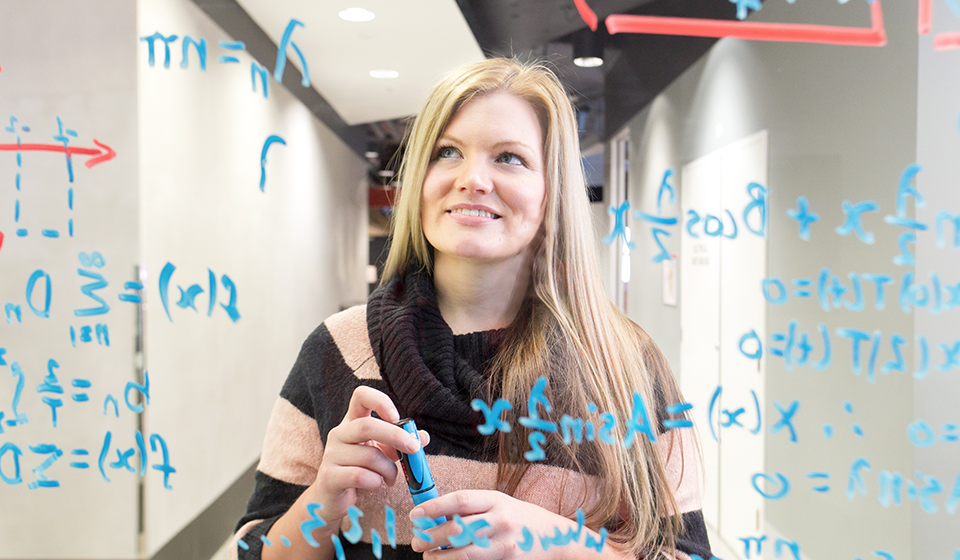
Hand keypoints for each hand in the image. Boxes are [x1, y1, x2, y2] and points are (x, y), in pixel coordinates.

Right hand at [308, 386, 427, 525]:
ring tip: (390, 478)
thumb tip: (424, 437)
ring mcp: (331, 454)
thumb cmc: (361, 470)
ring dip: (389, 469)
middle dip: (396, 437)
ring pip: (370, 456)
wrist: (334, 498)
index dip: (380, 401)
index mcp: (352, 422)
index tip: (396, 417)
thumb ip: (402, 443)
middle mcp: (338, 433)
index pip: (361, 396)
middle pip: (367, 425)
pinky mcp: (329, 476)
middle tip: (414, 449)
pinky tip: (376, 484)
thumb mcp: (383, 452)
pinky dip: (376, 482)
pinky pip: (360, 476)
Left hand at [408, 490, 588, 559]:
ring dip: (439, 557)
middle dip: (431, 536)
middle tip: (416, 541)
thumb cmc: (522, 519)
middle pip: (458, 528)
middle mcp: (501, 520)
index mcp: (497, 500)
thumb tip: (436, 515)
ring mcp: (505, 544)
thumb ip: (474, 510)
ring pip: (463, 553)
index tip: (415, 515)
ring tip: (428, 556)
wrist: (557, 539)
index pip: (460, 501)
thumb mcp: (501, 505)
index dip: (434, 507)